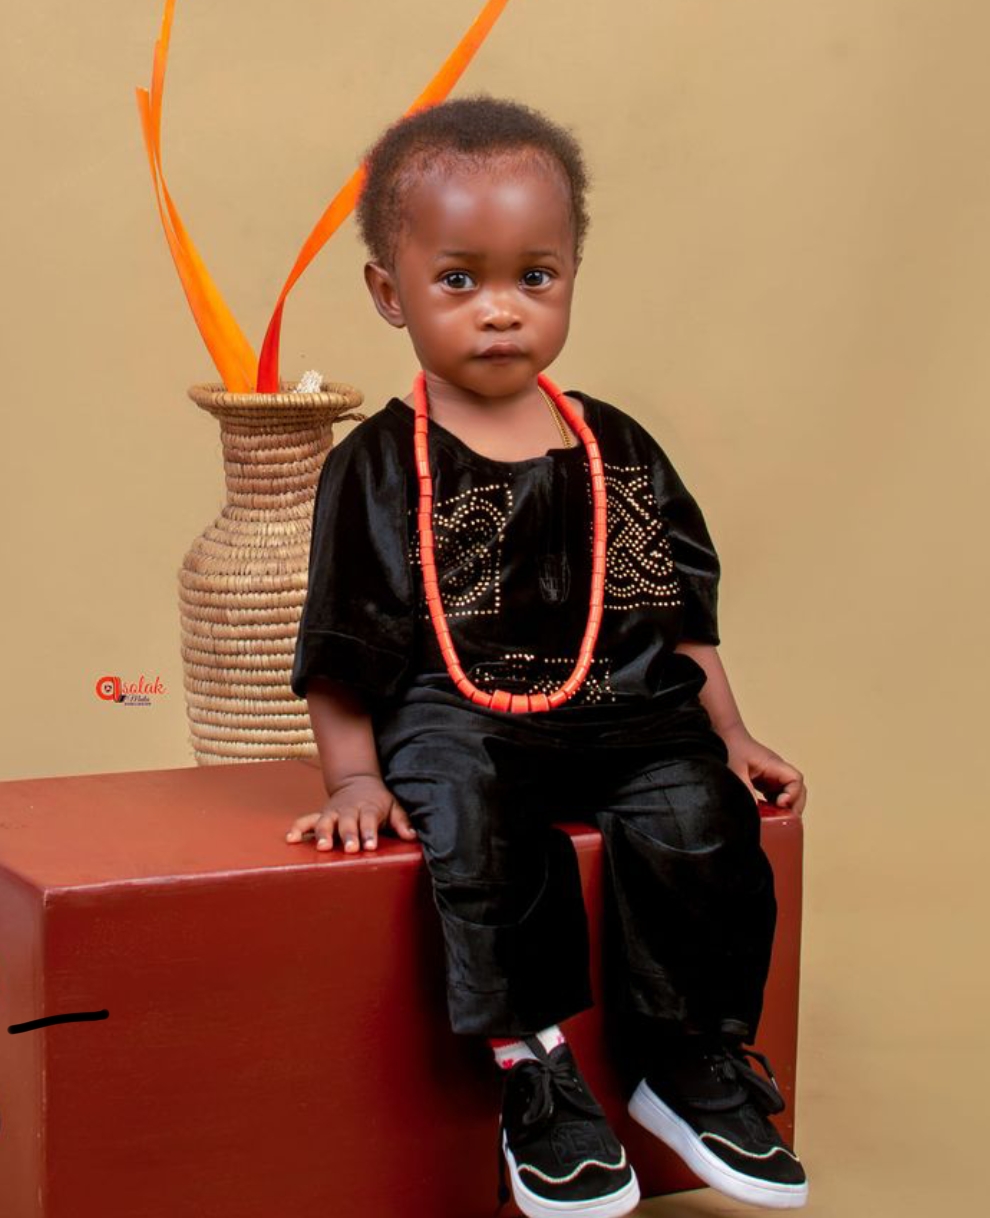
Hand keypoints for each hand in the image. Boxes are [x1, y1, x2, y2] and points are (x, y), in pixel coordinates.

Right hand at [284, 775, 417, 852]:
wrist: (357, 781)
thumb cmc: (378, 800)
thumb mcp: (394, 806)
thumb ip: (402, 822)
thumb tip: (412, 836)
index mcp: (368, 809)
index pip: (369, 821)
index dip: (369, 833)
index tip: (370, 846)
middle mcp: (349, 811)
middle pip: (347, 823)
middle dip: (348, 835)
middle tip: (350, 849)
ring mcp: (333, 813)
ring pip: (326, 822)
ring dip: (323, 834)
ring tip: (322, 847)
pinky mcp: (321, 815)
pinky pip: (306, 821)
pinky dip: (298, 828)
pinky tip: (291, 839)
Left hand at [721, 725, 806, 815]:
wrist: (724, 735)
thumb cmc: (730, 747)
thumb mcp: (735, 770)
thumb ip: (745, 789)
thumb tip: (754, 812)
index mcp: (773, 764)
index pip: (795, 779)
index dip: (793, 794)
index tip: (780, 804)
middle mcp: (777, 770)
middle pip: (798, 789)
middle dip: (794, 805)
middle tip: (784, 819)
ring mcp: (772, 776)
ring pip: (789, 794)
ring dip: (786, 807)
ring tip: (776, 820)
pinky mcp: (765, 781)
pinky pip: (777, 795)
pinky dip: (775, 806)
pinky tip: (765, 814)